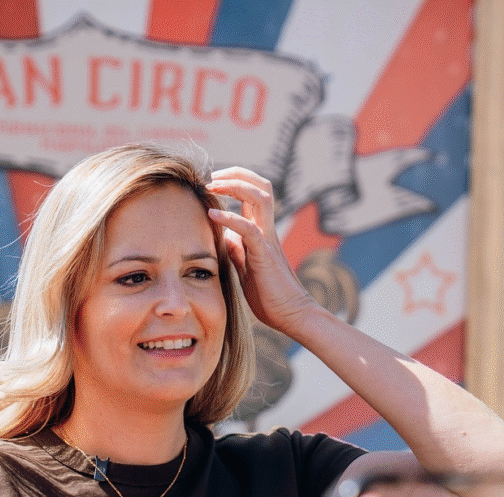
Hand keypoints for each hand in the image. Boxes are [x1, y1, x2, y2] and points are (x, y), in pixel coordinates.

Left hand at [206, 168, 316, 334]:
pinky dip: (230, 218)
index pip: (254, 194)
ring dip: (235, 186)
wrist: (291, 316)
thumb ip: (237, 250)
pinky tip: (212, 215)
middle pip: (261, 187)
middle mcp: (267, 231)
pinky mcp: (265, 255)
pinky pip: (249, 229)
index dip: (235, 181)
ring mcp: (268, 240)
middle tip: (212, 177)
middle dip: (236, 174)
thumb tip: (224, 236)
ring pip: (260, 198)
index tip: (213, 183)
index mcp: (262, 232)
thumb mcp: (246, 269)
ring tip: (213, 185)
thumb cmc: (270, 296)